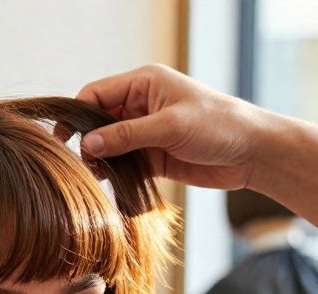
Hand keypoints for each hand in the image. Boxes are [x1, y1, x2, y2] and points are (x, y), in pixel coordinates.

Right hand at [75, 64, 276, 189]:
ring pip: (108, 145)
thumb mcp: (169, 126)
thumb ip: (127, 135)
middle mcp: (141, 105)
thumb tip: (88, 145)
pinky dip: (114, 174)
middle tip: (81, 163)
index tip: (64, 138)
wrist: (253, 154)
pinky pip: (123, 164)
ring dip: (99, 160)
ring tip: (93, 176)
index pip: (96, 94)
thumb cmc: (219, 127)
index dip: (77, 114)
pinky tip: (109, 185)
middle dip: (87, 141)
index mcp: (144, 83)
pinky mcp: (152, 157)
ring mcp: (146, 132)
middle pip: (98, 121)